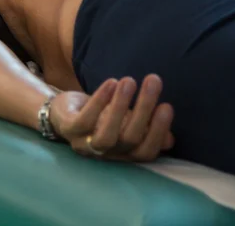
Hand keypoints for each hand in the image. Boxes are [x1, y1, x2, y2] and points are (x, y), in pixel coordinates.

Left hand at [50, 75, 174, 161]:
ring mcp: (86, 145)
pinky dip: (99, 102)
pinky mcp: (69, 130)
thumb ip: (145, 128)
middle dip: (144, 109)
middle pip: (129, 139)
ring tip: (130, 80)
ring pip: (106, 136)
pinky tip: (111, 83)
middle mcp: (106, 154)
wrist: (63, 114)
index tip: (167, 106)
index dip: (158, 132)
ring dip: (120, 107)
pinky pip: (85, 121)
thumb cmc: (101, 118)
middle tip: (154, 80)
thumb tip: (170, 140)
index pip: (145, 152)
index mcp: (123, 153)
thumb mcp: (125, 123)